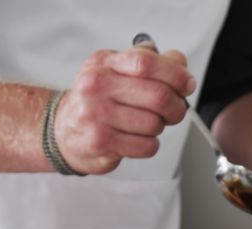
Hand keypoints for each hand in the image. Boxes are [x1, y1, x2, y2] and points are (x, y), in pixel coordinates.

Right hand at [53, 46, 195, 174]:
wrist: (63, 131)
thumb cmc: (98, 101)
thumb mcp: (117, 72)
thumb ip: (149, 63)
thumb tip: (178, 61)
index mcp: (104, 63)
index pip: (146, 62)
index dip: (175, 74)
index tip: (187, 84)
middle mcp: (96, 85)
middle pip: (157, 95)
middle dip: (176, 106)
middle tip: (175, 110)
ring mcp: (95, 113)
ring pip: (155, 123)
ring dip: (160, 127)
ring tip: (148, 125)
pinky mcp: (99, 141)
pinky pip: (146, 145)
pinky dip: (150, 144)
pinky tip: (138, 139)